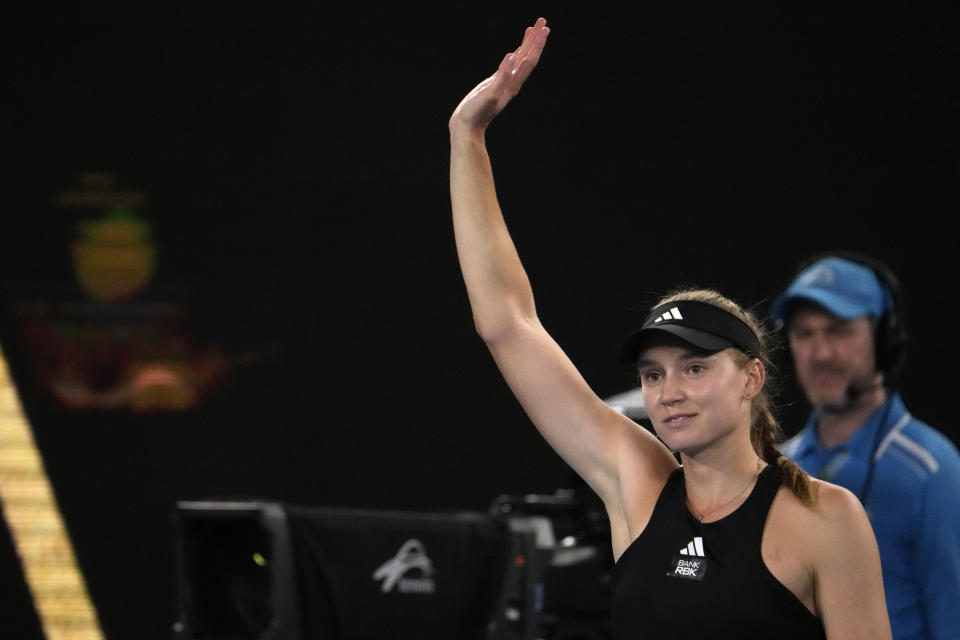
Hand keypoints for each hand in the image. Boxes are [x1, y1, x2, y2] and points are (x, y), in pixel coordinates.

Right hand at [449, 17, 549, 132]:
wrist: (467, 127)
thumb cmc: (476, 113)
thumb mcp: (489, 94)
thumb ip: (502, 76)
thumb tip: (512, 56)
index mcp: (513, 83)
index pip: (529, 60)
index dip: (537, 44)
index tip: (543, 28)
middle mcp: (512, 82)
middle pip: (528, 56)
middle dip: (536, 39)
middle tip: (543, 21)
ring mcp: (505, 82)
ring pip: (520, 59)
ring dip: (528, 44)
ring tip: (533, 29)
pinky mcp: (496, 83)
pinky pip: (510, 65)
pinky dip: (516, 54)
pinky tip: (516, 50)